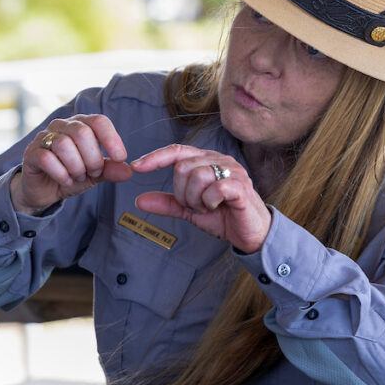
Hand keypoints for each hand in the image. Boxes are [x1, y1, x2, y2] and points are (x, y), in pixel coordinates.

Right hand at [12, 114, 132, 212]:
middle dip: (92, 158)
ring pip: (64, 144)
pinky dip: (61, 173)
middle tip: (93, 173)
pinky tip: (65, 180)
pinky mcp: (31, 153)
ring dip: (76, 167)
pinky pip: (47, 158)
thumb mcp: (95, 175)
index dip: (111, 138)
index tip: (120, 158)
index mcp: (81, 124)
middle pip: (82, 132)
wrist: (44, 191)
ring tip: (77, 177)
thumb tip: (129, 170)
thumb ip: (110, 170)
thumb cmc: (71, 175)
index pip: (98, 121)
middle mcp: (62, 126)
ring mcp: (44, 138)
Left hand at [130, 144, 271, 252]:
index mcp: (205, 160)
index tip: (135, 167)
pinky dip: (209, 202)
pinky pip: (214, 188)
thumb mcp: (189, 210)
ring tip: (206, 207)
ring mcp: (231, 170)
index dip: (155, 157)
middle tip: (195, 205)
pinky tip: (216, 207)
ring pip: (196, 176)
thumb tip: (138, 200)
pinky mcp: (241, 185)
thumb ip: (167, 203)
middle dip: (182, 193)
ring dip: (195, 199)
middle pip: (182, 167)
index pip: (176, 151)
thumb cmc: (222, 216)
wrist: (248, 233)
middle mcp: (218, 159)